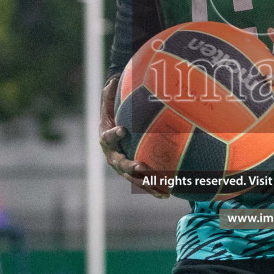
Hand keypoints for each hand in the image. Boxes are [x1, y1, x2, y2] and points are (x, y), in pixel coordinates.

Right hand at [99, 76, 168, 198]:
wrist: (113, 134)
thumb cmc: (113, 116)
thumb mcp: (109, 104)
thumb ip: (110, 95)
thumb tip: (113, 78)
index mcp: (106, 139)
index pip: (108, 136)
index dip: (114, 134)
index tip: (123, 129)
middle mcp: (113, 156)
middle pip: (120, 164)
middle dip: (131, 166)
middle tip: (141, 167)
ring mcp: (123, 168)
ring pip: (133, 178)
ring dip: (145, 183)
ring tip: (158, 188)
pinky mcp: (133, 174)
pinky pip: (143, 183)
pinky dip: (153, 189)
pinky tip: (166, 195)